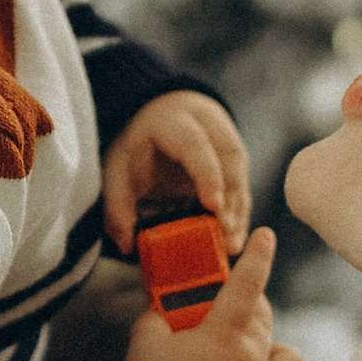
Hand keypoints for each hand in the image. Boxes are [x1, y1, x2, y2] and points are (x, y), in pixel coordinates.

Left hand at [101, 93, 252, 253]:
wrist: (162, 116)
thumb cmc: (140, 145)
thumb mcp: (119, 169)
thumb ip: (118, 205)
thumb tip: (126, 244)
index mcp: (173, 121)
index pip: (195, 144)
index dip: (208, 175)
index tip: (214, 207)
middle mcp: (206, 123)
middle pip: (230, 156)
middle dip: (231, 197)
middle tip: (226, 233)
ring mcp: (225, 136)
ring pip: (241, 172)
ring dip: (239, 209)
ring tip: (231, 243)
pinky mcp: (235, 157)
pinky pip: (243, 183)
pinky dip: (240, 212)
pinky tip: (234, 236)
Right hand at [127, 226, 306, 360]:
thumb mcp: (146, 337)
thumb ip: (161, 316)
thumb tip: (164, 310)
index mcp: (224, 338)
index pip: (247, 286)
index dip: (259, 257)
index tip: (268, 236)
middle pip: (267, 325)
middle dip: (254, 313)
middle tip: (235, 313)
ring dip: (278, 358)